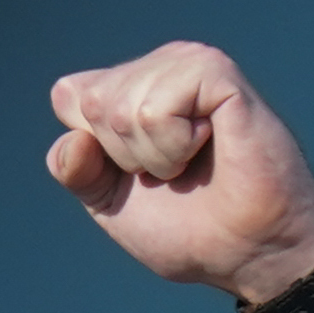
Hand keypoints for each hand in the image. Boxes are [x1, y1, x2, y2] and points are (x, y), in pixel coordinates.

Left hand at [45, 42, 313, 307]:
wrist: (245, 249)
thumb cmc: (187, 226)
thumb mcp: (109, 202)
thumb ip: (75, 169)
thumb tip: (73, 139)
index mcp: (130, 88)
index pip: (68, 96)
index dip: (89, 148)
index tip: (134, 172)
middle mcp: (159, 66)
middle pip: (90, 102)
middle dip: (122, 155)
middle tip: (172, 170)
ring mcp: (188, 63)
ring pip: (121, 107)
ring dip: (153, 155)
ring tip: (192, 161)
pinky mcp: (216, 71)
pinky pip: (157, 108)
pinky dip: (174, 146)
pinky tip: (210, 144)